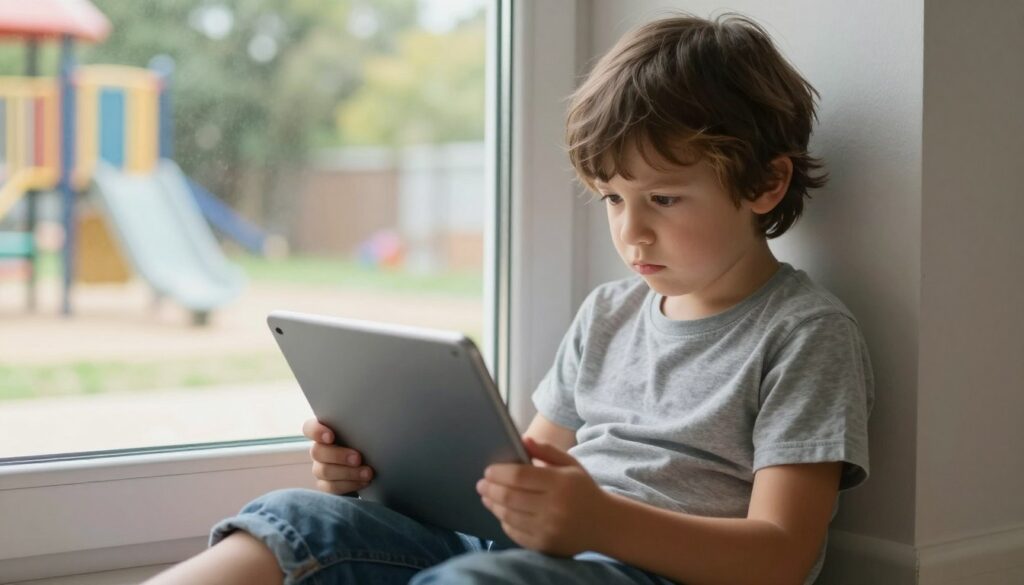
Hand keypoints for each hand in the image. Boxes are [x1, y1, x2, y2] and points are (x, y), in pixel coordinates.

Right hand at [302, 418, 373, 494]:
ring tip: (368, 473)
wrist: (371, 464)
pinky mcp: (326, 485)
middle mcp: (319, 450)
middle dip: (339, 456)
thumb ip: (359, 427)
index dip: (316, 432)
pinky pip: (332, 487)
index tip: (330, 437)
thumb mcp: (362, 433)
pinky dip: (350, 485)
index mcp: (324, 432)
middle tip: (358, 458)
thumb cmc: (366, 442)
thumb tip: (372, 422)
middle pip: (317, 452)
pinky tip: (364, 481)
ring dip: (348, 473)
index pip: (309, 428)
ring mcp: (320, 468)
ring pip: (325, 471)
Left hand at [476, 436, 609, 555]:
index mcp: (560, 483)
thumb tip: (522, 439)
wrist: (606, 524)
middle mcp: (554, 507)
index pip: (519, 476)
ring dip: (493, 505)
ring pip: (509, 516)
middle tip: (481, 484)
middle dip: (490, 489)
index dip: (499, 472)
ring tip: (487, 497)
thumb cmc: (583, 490)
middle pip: (510, 497)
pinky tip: (502, 513)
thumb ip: (546, 450)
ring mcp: (549, 529)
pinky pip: (516, 533)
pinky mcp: (545, 545)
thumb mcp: (571, 464)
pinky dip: (505, 522)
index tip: (488, 470)